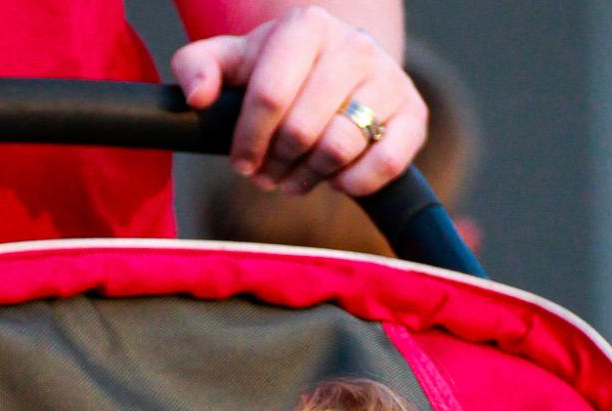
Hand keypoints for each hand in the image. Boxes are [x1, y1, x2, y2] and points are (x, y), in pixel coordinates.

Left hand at [172, 7, 427, 198]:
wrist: (345, 71)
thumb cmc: (284, 71)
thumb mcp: (237, 62)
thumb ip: (200, 67)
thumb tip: (197, 96)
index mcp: (307, 25)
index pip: (269, 94)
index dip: (249, 140)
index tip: (242, 163)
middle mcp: (354, 45)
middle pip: (302, 128)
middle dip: (276, 163)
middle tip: (268, 175)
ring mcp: (389, 78)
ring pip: (340, 148)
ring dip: (310, 177)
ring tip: (296, 178)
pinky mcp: (414, 115)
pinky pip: (386, 163)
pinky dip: (354, 183)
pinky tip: (336, 180)